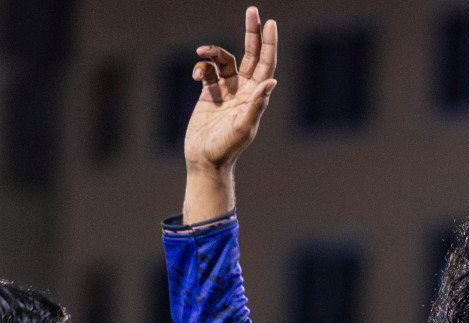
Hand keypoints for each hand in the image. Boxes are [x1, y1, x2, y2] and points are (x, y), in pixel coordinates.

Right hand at [184, 6, 277, 173]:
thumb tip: (272, 82)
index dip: (268, 43)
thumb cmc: (227, 147)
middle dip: (252, 33)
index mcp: (256, 96)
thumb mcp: (244, 126)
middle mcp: (243, 90)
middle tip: (253, 10)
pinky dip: (201, 67)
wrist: (205, 160)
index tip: (269, 23)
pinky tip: (196, 75)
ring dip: (213, 51)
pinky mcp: (208, 94)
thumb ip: (257, 104)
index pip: (265, 64)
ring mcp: (226, 91)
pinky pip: (206, 71)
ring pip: (223, 60)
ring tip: (202, 52)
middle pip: (250, 54)